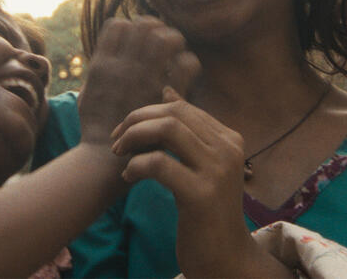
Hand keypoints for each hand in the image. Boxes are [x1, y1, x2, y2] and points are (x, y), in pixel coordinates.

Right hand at [78, 16, 199, 146]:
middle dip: (156, 28)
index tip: (140, 37)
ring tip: (174, 52)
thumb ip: (99, 70)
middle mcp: (123, 66)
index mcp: (103, 63)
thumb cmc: (96, 126)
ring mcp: (144, 79)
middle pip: (146, 26)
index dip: (132, 27)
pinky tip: (184, 70)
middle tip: (161, 41)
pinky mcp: (164, 94)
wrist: (104, 158)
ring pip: (167, 38)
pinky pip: (185, 65)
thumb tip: (110, 52)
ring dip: (173, 41)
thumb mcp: (87, 92)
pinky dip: (187, 63)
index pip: (120, 25)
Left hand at [111, 88, 289, 277]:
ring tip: (120, 154)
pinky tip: (128, 177)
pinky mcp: (201, 194)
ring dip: (134, 137)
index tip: (126, 130)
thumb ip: (188, 131)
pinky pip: (159, 164)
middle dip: (137, 120)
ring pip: (167, 130)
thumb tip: (167, 90)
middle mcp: (228, 149)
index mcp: (229, 138)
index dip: (148, 113)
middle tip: (117, 140)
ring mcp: (217, 171)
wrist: (225, 256)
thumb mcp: (202, 164)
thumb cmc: (207, 210)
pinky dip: (136, 166)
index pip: (182, 108)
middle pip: (173, 113)